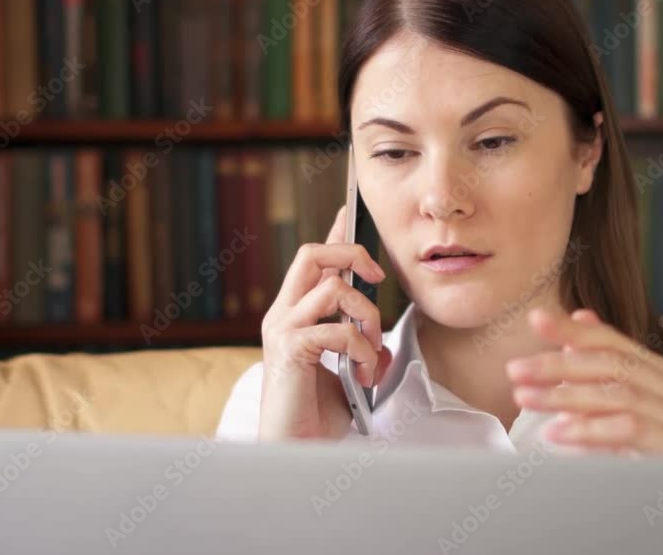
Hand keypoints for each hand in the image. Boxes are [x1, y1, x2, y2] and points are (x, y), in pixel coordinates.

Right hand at [258, 205, 393, 440]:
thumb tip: (380, 343)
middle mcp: (282, 314)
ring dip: (367, 315)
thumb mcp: (346, 374)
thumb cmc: (315, 415)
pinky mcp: (289, 350)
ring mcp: (282, 330)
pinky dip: (361, 347)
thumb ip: (359, 350)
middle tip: (377, 278)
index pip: (312, 261)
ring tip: (371, 351)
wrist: (295, 449)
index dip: (333, 234)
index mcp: (293, 314)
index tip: (349, 212)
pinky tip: (364, 371)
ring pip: (332, 287)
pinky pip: (336, 329)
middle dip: (351, 253)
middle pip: (311, 254)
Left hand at [505, 308, 662, 455]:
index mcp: (661, 374)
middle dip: (559, 365)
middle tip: (516, 370)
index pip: (614, 342)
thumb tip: (581, 313)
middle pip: (614, 366)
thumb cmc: (635, 453)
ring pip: (619, 395)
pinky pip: (630, 429)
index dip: (573, 330)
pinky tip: (555, 432)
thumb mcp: (609, 406)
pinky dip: (588, 428)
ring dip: (565, 396)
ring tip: (526, 399)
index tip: (535, 320)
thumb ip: (597, 364)